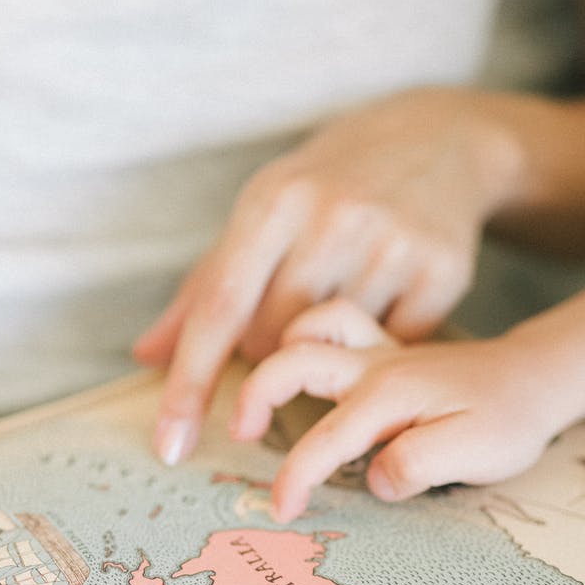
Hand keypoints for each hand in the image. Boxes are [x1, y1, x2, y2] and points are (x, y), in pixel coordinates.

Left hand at [133, 89, 524, 464]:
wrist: (437, 141)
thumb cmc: (328, 186)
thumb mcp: (263, 213)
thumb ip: (204, 287)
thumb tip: (145, 356)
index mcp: (275, 201)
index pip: (220, 307)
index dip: (191, 381)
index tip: (172, 443)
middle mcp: (332, 219)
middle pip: (272, 339)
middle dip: (262, 349)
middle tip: (282, 317)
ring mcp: (391, 245)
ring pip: (330, 352)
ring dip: (319, 352)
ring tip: (333, 303)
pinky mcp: (439, 273)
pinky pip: (389, 351)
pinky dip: (376, 348)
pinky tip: (380, 307)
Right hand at [228, 299, 563, 521]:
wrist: (538, 377)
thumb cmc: (508, 420)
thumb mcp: (476, 453)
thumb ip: (419, 464)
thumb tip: (372, 477)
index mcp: (390, 394)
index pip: (325, 439)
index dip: (295, 478)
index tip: (282, 513)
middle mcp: (375, 363)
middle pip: (294, 359)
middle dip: (255, 395)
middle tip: (241, 434)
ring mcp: (377, 351)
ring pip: (308, 329)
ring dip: (274, 355)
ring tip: (261, 398)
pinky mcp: (384, 351)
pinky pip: (332, 325)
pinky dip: (303, 337)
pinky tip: (300, 368)